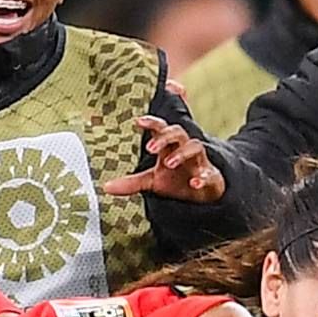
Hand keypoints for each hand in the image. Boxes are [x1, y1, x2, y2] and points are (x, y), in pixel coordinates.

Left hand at [100, 116, 223, 204]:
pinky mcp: (211, 176)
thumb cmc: (177, 181)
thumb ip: (132, 182)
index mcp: (170, 147)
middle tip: (150, 148)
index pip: (161, 128)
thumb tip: (106, 187)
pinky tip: (195, 183)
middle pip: (178, 132)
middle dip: (165, 136)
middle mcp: (185, 150)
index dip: (151, 122)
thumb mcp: (153, 181)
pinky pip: (209, 173)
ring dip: (182, 153)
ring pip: (196, 147)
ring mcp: (199, 162)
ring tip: (168, 163)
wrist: (203, 195)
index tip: (137, 121)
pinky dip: (203, 177)